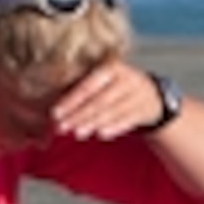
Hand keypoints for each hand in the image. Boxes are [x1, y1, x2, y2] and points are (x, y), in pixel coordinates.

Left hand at [48, 60, 171, 142]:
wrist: (151, 94)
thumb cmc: (115, 88)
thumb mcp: (102, 81)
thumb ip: (82, 89)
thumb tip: (52, 106)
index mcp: (111, 68)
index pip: (88, 86)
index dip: (70, 101)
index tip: (55, 114)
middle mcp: (126, 79)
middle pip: (99, 100)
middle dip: (79, 115)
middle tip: (62, 128)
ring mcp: (137, 94)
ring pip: (112, 111)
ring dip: (93, 123)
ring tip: (77, 133)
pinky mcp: (145, 109)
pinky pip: (128, 120)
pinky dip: (114, 128)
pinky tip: (101, 134)